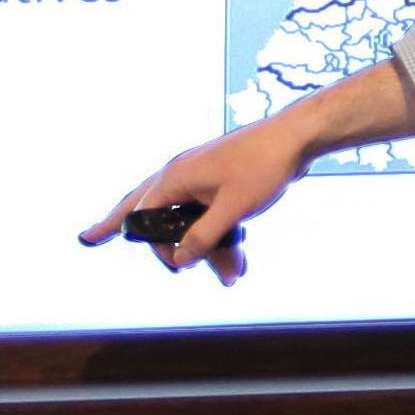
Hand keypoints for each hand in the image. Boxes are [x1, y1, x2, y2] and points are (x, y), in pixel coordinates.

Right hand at [78, 118, 308, 284]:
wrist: (295, 138)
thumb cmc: (262, 166)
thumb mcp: (232, 208)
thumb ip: (203, 236)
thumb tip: (180, 260)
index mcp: (176, 178)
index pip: (144, 215)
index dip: (155, 243)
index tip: (178, 263)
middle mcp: (182, 176)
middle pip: (153, 210)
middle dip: (158, 238)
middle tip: (118, 248)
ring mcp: (202, 180)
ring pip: (192, 220)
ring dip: (209, 248)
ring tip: (230, 276)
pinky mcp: (222, 184)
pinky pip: (212, 215)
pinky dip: (223, 236)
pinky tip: (239, 259)